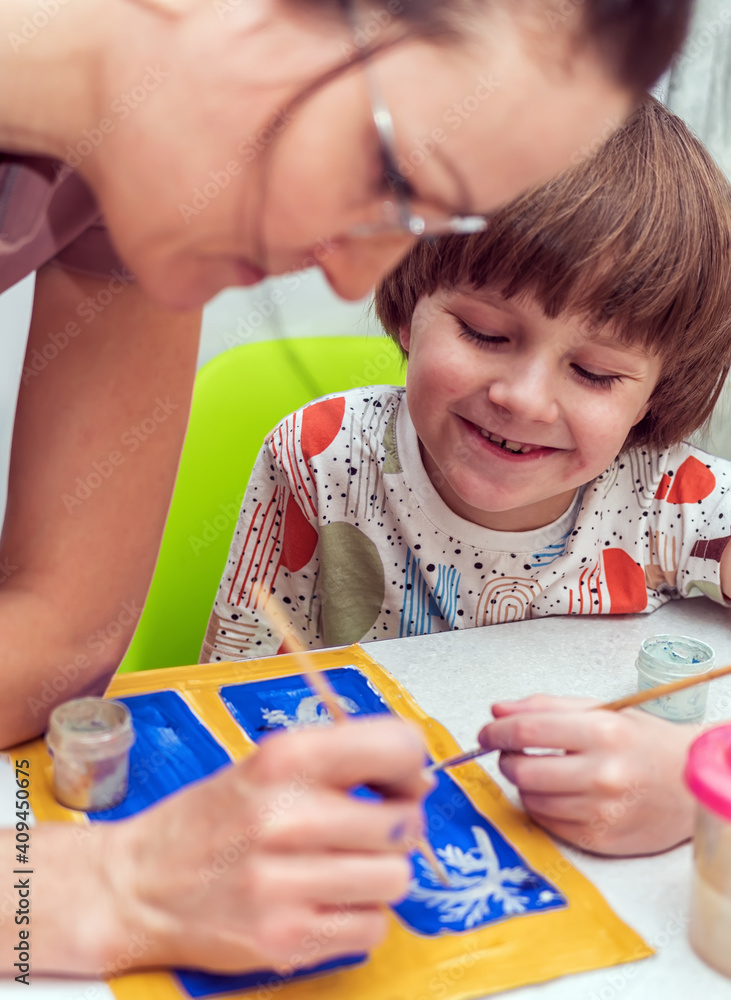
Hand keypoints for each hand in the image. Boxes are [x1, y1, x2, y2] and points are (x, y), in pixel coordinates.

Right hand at [97, 716, 428, 974]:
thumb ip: (338, 763)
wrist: (136, 885)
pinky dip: (360, 918)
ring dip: (378, 876)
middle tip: (364, 830)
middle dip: (396, 828)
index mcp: (285, 759)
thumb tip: (417, 781)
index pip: (396, 747)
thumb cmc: (208, 821)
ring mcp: (285, 882)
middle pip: (405, 823)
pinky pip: (373, 928)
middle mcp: (286, 816)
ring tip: (338, 869)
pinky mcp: (286, 939)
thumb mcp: (265, 765)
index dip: (409, 766)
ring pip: (396, 878)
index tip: (398, 780)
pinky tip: (324, 902)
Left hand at [478, 695, 697, 855]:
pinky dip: (542, 806)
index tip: (486, 732)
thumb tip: (497, 710)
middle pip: (522, 771)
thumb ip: (545, 707)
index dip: (496, 731)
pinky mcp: (599, 840)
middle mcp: (602, 774)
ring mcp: (601, 811)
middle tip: (511, 752)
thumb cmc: (644, 743)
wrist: (691, 784)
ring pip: (530, 799)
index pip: (526, 731)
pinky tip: (558, 793)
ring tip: (541, 771)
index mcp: (602, 732)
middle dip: (506, 759)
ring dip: (523, 784)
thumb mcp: (602, 711)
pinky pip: (548, 823)